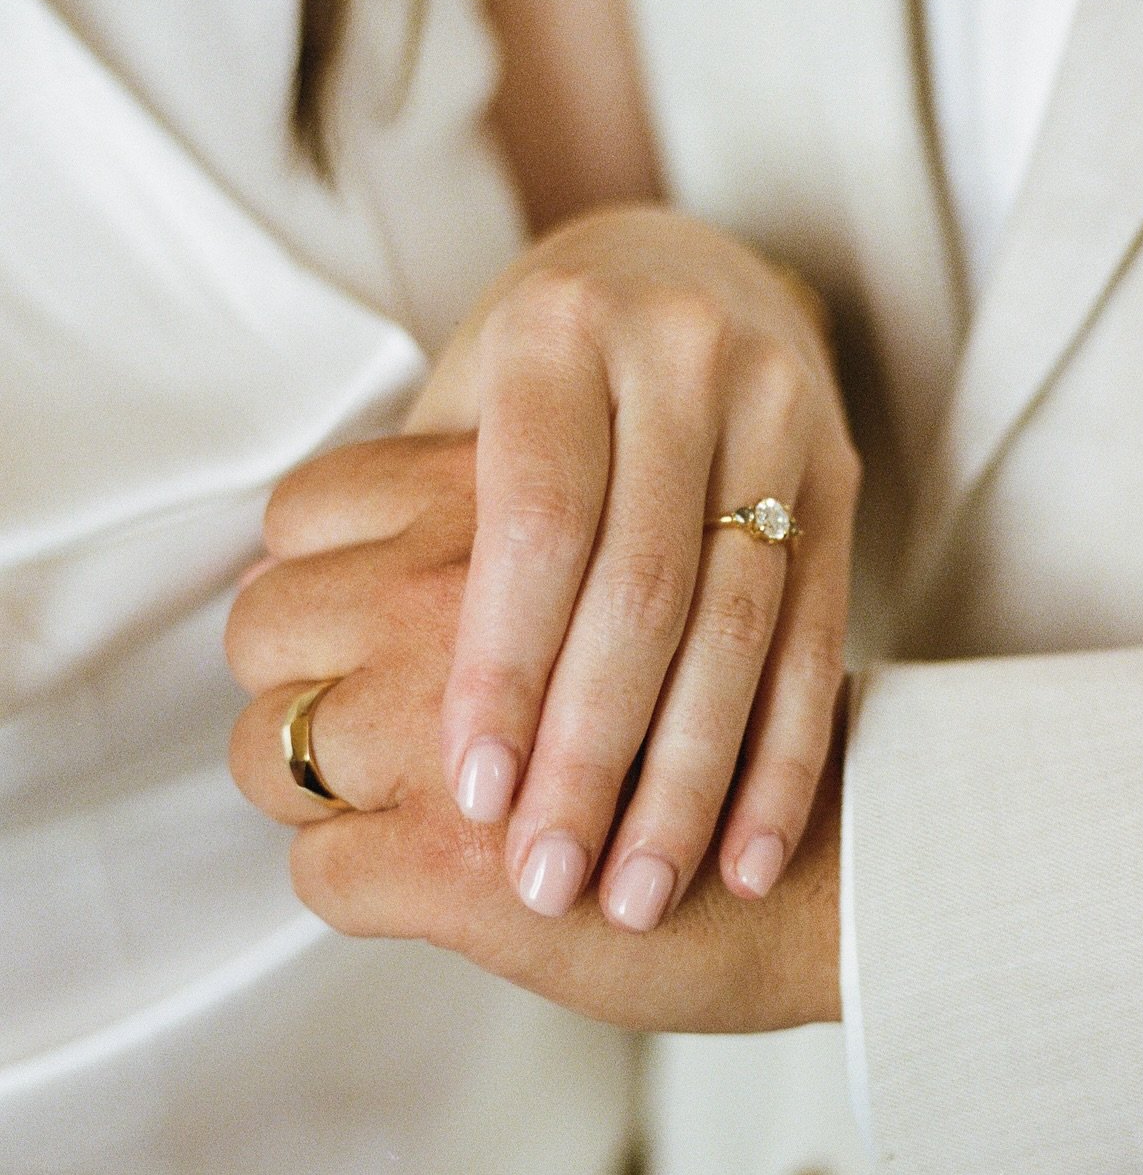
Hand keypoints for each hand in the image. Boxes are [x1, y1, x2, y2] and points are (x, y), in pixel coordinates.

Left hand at [403, 204, 858, 931]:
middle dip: (595, 750)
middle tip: (548, 875)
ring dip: (690, 779)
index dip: (506, 664)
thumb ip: (389, 507)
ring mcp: (776, 415)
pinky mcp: (839, 480)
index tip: (472, 794)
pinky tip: (746, 858)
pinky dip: (783, 759)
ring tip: (635, 893)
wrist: (699, 280)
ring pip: (739, 622)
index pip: (537, 520)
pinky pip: (816, 636)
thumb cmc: (542, 378)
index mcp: (564, 327)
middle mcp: (682, 355)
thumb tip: (272, 623)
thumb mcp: (464, 399)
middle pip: (642, 583)